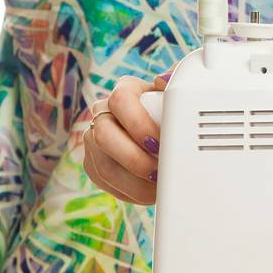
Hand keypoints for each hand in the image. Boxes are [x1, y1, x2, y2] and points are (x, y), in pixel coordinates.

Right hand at [83, 68, 172, 204]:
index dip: (138, 123)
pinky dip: (129, 192)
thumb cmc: (174, 112)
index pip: (121, 100)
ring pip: (103, 164)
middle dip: (134, 158)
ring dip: (133, 182)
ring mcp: (94, 139)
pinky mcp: (93, 163)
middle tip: (158, 171)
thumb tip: (164, 80)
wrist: (166, 136)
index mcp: (125, 92)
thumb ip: (177, 80)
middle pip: (103, 135)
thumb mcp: (179, 93)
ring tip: (157, 188)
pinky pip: (103, 181)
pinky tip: (148, 193)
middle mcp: (104, 113)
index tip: (159, 142)